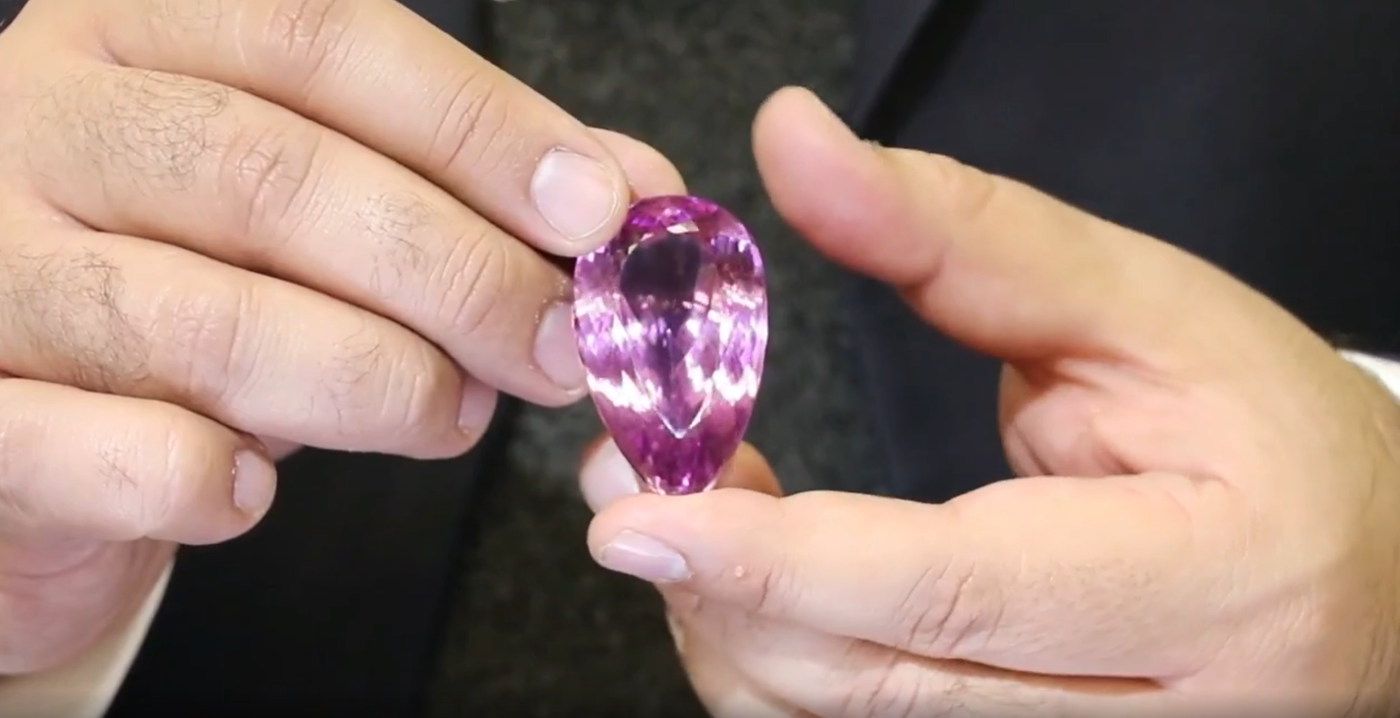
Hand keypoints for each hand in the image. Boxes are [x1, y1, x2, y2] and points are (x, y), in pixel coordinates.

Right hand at [0, 0, 683, 673]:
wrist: (22, 400)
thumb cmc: (192, 268)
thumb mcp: (322, 191)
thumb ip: (462, 176)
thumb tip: (629, 188)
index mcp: (146, 33)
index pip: (328, 42)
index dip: (481, 130)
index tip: (594, 210)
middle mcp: (49, 124)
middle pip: (277, 181)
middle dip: (457, 276)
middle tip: (558, 346)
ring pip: (208, 321)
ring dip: (373, 383)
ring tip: (452, 415)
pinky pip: (105, 451)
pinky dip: (205, 478)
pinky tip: (256, 492)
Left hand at [578, 87, 1399, 716]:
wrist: (1364, 569)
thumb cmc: (1266, 436)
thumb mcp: (1145, 307)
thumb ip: (963, 236)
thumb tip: (800, 153)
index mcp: (1205, 584)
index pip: (953, 592)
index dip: (780, 560)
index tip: (640, 515)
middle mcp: (1148, 717)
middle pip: (873, 686)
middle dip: (720, 583)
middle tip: (638, 473)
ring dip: (731, 626)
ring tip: (697, 512)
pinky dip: (777, 665)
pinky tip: (759, 585)